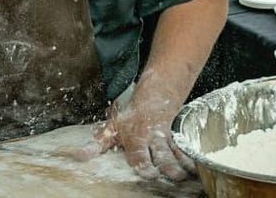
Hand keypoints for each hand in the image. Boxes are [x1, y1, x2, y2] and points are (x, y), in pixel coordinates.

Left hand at [77, 88, 193, 180]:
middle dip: (168, 166)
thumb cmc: (130, 118)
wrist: (154, 97)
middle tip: (174, 177)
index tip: (148, 174)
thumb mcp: (111, 129)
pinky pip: (185, 148)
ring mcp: (166, 139)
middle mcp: (153, 139)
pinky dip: (190, 157)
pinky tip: (196, 168)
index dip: (144, 164)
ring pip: (176, 152)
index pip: (139, 154)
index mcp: (136, 139)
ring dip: (182, 163)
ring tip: (187, 174)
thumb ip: (97, 144)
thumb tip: (79, 156)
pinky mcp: (177, 138)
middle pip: (161, 155)